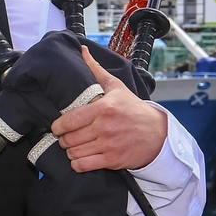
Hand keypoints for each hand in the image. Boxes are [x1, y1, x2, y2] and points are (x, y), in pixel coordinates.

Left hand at [50, 46, 167, 172]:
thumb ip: (95, 70)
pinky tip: (81, 157)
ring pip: (73, 153)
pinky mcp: (112, 161)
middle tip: (66, 136)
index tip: (59, 125)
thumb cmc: (133, 110)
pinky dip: (78, 163)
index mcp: (103, 108)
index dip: (57, 125)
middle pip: (67, 139)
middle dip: (63, 139)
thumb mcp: (116, 87)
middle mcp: (104, 127)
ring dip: (70, 151)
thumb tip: (82, 50)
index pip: (67, 120)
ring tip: (74, 146)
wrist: (158, 135)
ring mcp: (108, 145)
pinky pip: (83, 165)